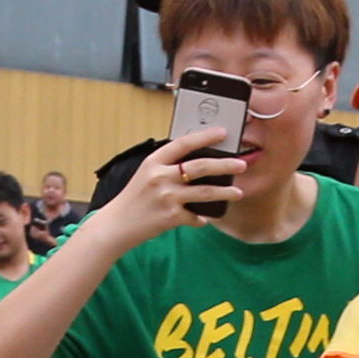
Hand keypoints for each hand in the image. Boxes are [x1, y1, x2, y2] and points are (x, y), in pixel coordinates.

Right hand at [90, 132, 247, 242]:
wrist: (116, 225)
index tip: (223, 132)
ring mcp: (167, 197)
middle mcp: (161, 177)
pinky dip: (202, 219)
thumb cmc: (133, 199)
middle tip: (242, 164)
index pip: (184, 143)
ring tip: (239, 192)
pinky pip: (195, 217)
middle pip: (200, 166)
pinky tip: (206, 219)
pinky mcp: (171, 217)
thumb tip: (196, 164)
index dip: (205, 136)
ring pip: (204, 192)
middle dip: (225, 164)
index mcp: (154, 161)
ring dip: (225, 192)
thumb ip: (167, 167)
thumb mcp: (146, 175)